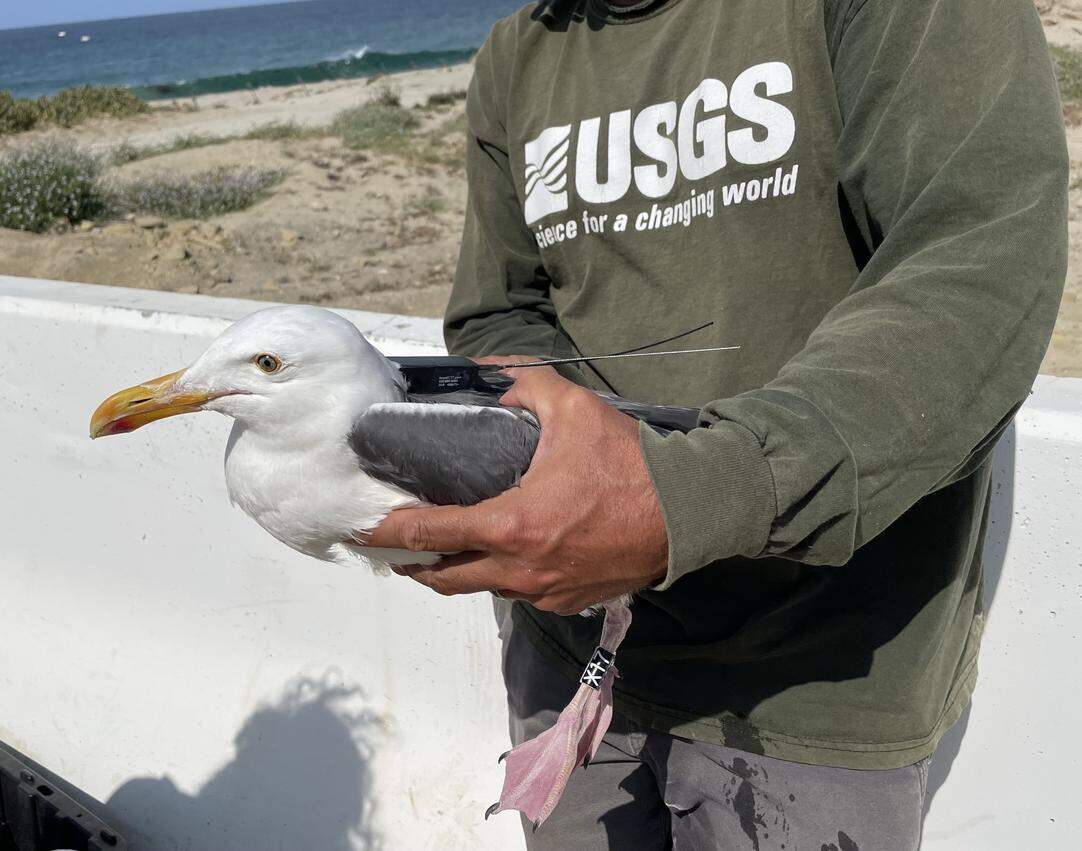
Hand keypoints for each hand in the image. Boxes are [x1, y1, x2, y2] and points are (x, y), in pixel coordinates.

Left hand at [359, 362, 668, 613]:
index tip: (364, 528)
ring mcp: (546, 592)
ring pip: (483, 590)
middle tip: (398, 545)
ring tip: (448, 549)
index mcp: (511, 525)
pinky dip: (503, 577)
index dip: (389, 532)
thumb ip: (525, 384)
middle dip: (414, 564)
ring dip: (459, 572)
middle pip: (444, 579)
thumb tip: (496, 370)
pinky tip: (508, 554)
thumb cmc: (631, 464)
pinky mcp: (570, 601)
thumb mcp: (573, 409)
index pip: (430, 535)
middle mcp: (520, 569)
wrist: (690, 512)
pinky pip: (522, 594)